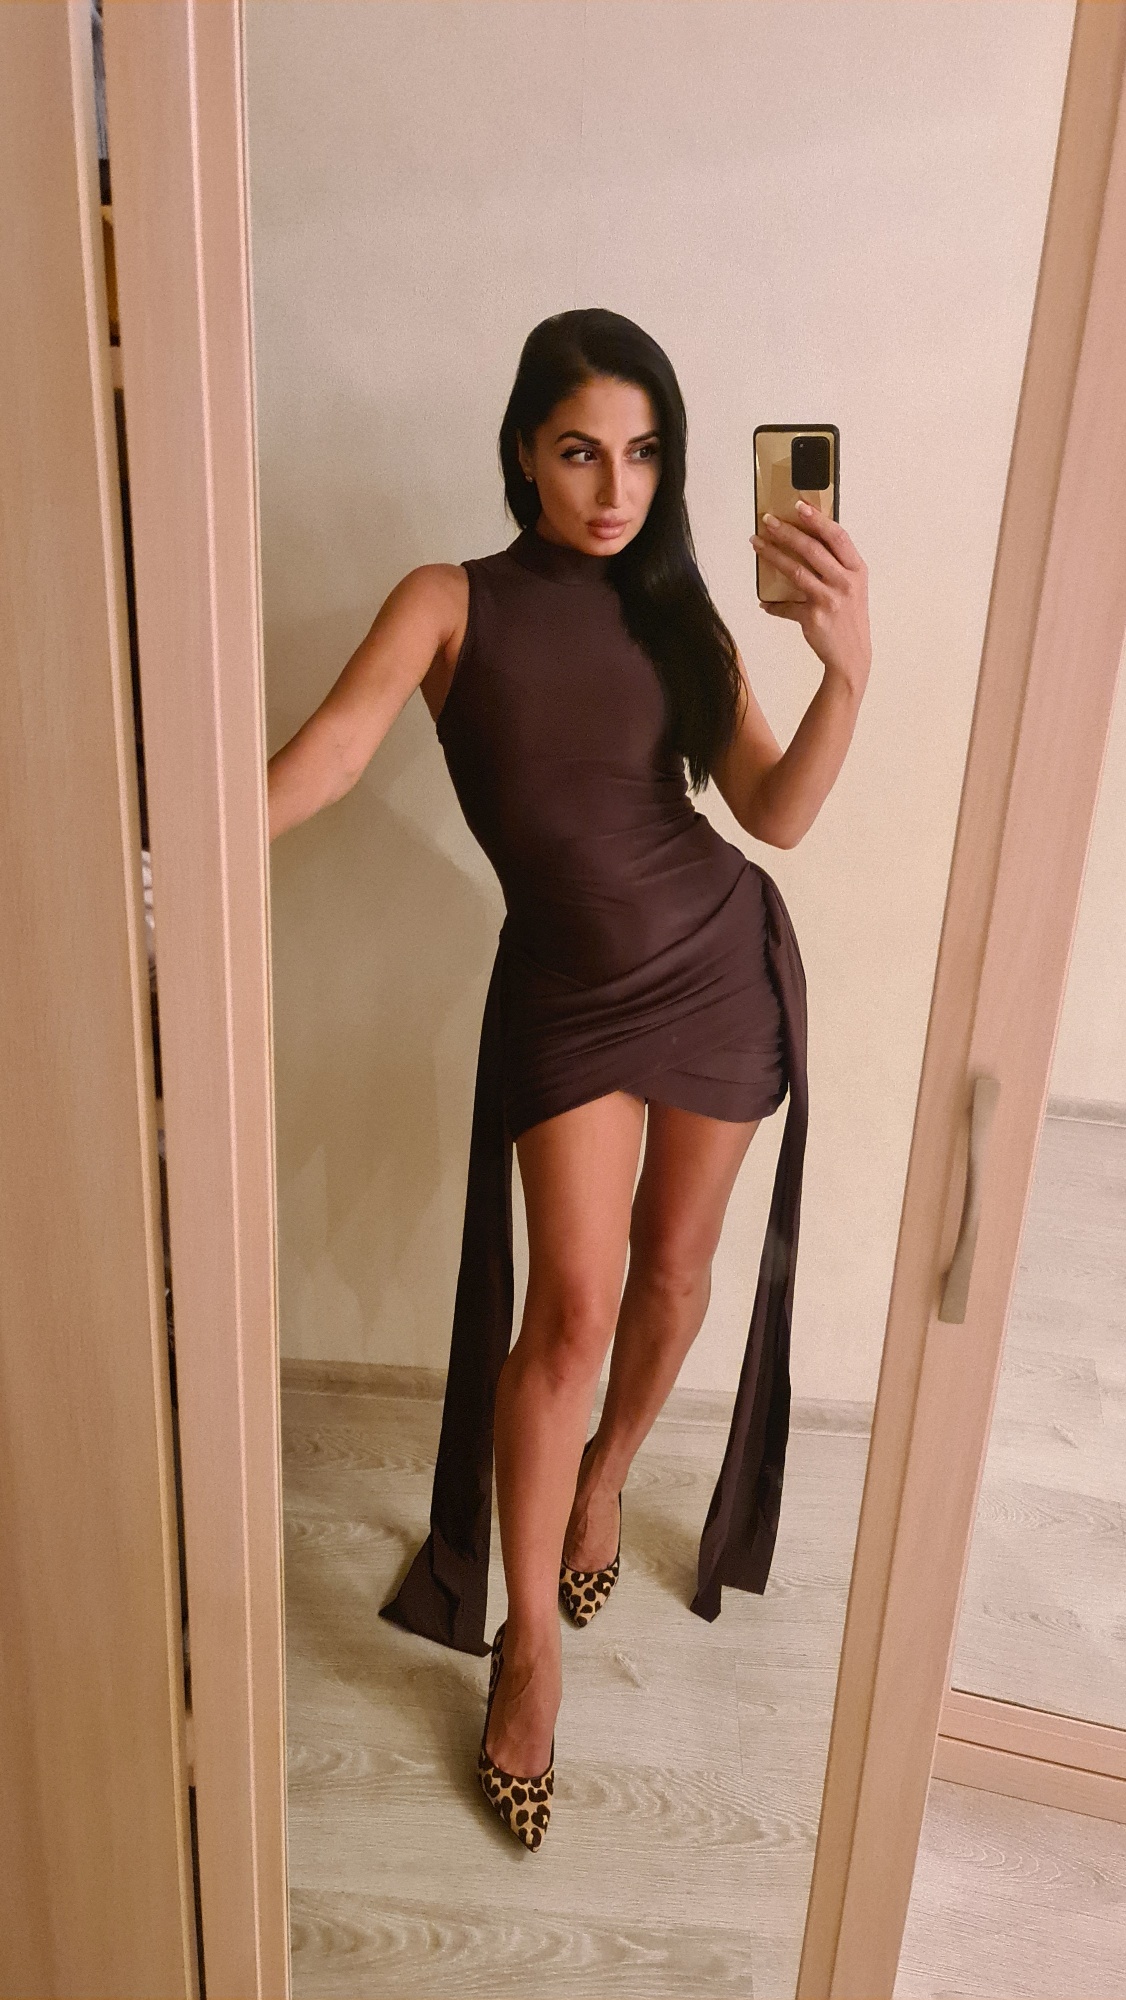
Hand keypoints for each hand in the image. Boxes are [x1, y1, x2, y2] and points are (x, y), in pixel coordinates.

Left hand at [751, 503, 869, 697]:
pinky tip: (764, 602)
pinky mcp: (813, 617)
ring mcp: (830, 600)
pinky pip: (786, 606)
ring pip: (795, 571)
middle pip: (812, 549)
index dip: (818, 519)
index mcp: (857, 570)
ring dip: (772, 555)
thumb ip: (836, 565)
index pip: (837, 537)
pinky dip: (773, 604)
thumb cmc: (849, 617)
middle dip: (786, 531)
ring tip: (756, 544)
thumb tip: (805, 540)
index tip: (798, 505)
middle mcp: (846, 582)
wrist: (852, 656)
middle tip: (767, 521)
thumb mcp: (853, 587)